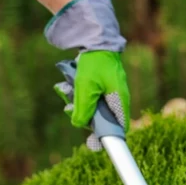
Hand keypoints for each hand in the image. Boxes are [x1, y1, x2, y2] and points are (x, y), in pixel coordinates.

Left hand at [44, 0, 129, 130]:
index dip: (107, 138)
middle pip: (100, 120)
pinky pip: (86, 97)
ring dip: (74, 102)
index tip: (93, 144)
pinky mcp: (98, 86)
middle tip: (70, 108)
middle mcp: (116, 98)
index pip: (120, 128)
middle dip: (82, 116)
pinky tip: (65, 85)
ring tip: (65, 89)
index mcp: (119, 101)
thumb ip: (83, 110)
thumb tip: (80, 125)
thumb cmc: (94, 64)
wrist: (94, 40)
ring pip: (90, 108)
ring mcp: (107, 92)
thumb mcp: (85, 89)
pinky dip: (75, 93)